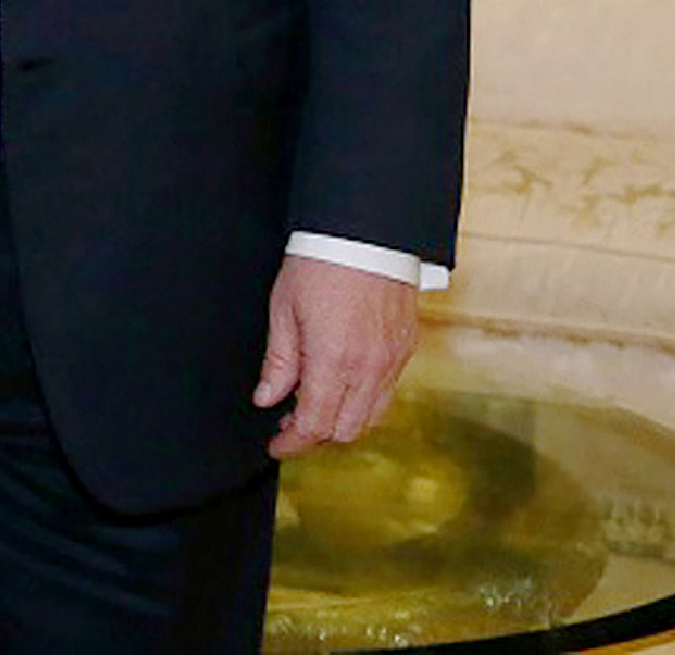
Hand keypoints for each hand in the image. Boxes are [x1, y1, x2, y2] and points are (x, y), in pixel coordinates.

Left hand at [253, 255, 418, 459]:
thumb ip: (278, 362)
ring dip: (343, 418)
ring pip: (372, 416)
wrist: (365, 230)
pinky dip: (365, 397)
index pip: (315, 425)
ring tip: (316, 398)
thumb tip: (267, 399)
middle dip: (317, 433)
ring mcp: (393, 359)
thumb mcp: (284, 309)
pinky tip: (343, 379)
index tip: (277, 444)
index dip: (293, 443)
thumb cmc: (319, 262)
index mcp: (333, 360)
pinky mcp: (408, 347)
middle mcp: (369, 367)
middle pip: (346, 430)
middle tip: (290, 419)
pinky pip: (388, 390)